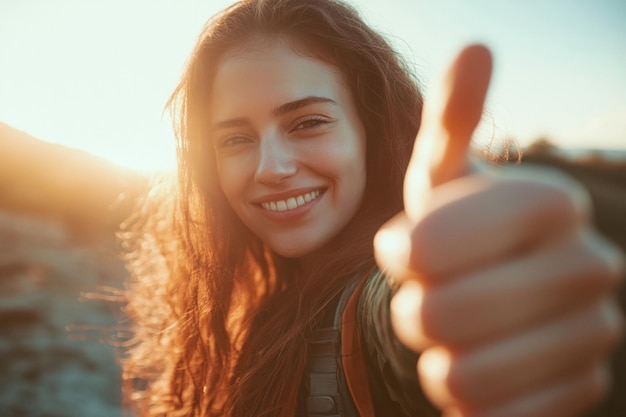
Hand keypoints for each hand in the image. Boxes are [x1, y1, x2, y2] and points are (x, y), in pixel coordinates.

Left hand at [374, 45, 624, 416]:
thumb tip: (476, 47)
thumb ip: (453, 115)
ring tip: (453, 330)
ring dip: (434, 354)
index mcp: (552, 200)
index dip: (400, 253)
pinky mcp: (581, 391)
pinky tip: (480, 365)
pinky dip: (464, 398)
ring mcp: (594, 335)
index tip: (412, 248)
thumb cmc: (458, 229)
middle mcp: (590, 265)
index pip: (427, 246)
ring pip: (459, 376)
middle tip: (429, 294)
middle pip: (439, 314)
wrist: (497, 293)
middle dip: (413, 308)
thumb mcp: (443, 175)